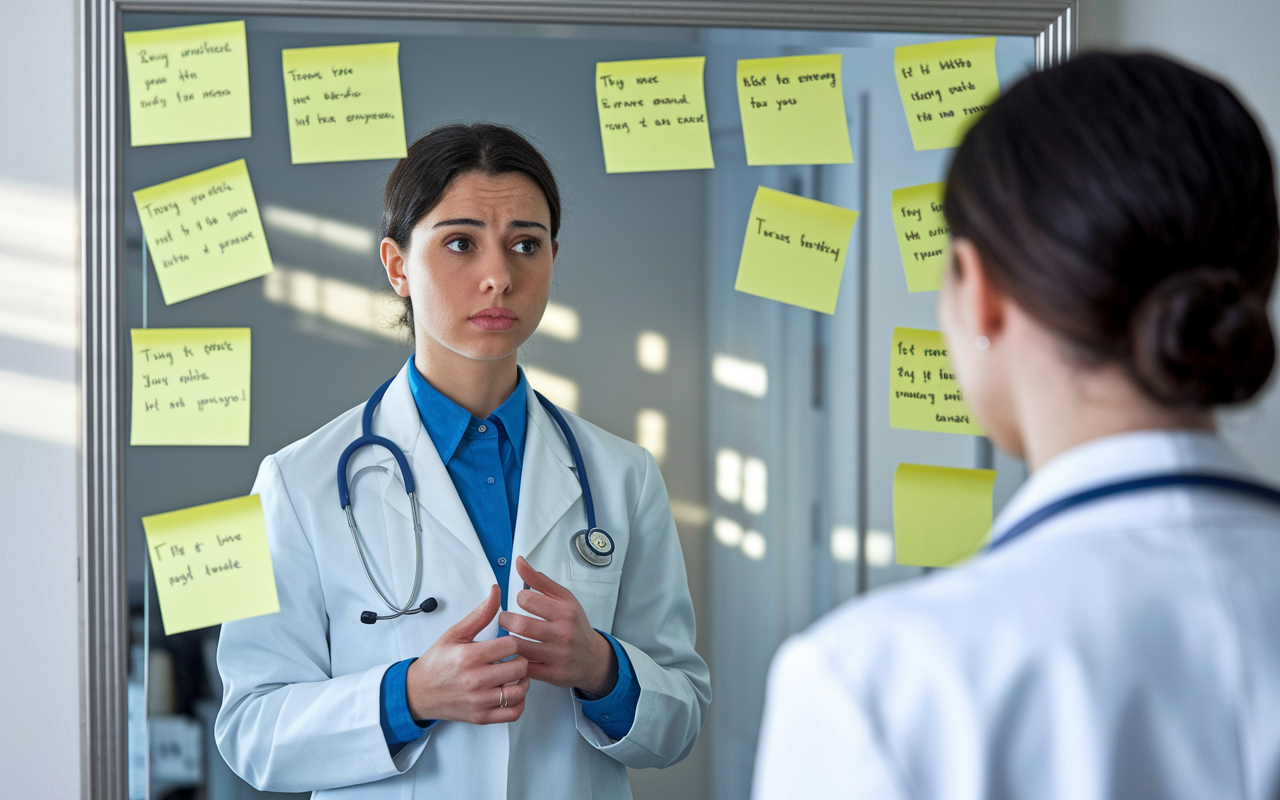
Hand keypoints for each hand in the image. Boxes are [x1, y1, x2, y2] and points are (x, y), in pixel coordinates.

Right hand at [405, 585, 529, 723]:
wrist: (418, 692)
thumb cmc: (437, 662)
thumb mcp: (455, 633)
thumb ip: (480, 614)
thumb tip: (496, 592)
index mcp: (469, 656)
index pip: (511, 645)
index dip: (514, 642)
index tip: (507, 644)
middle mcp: (475, 680)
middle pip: (519, 667)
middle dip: (520, 660)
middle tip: (513, 659)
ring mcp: (479, 701)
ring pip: (520, 691)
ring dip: (523, 681)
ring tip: (514, 675)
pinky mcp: (481, 717)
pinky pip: (513, 713)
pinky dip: (519, 703)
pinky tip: (512, 693)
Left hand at [498, 556, 616, 696]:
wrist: (593, 658)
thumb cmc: (575, 625)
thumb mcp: (563, 599)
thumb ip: (539, 580)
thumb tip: (519, 561)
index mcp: (566, 611)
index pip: (527, 599)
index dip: (519, 599)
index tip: (520, 602)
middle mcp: (563, 633)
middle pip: (519, 624)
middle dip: (506, 620)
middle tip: (506, 619)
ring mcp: (558, 655)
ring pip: (519, 646)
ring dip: (508, 640)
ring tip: (510, 635)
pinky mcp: (552, 674)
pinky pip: (524, 667)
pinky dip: (516, 660)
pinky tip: (517, 654)